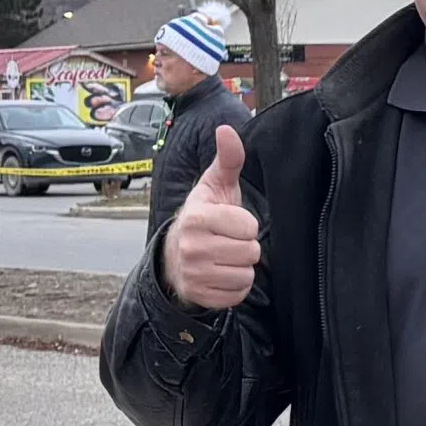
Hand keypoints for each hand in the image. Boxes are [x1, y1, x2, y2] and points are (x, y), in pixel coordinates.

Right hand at [164, 126, 261, 310]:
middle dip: (245, 246)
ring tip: (224, 256)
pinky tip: (221, 274)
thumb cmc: (204, 217)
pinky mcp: (199, 296)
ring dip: (241, 267)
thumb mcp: (215, 186)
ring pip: (245, 275)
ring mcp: (193, 274)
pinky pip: (237, 295)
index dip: (245, 224)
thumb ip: (228, 159)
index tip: (230, 222)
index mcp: (196, 218)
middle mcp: (191, 247)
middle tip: (228, 240)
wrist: (175, 255)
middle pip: (250, 252)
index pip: (248, 226)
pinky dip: (235, 286)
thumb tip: (226, 129)